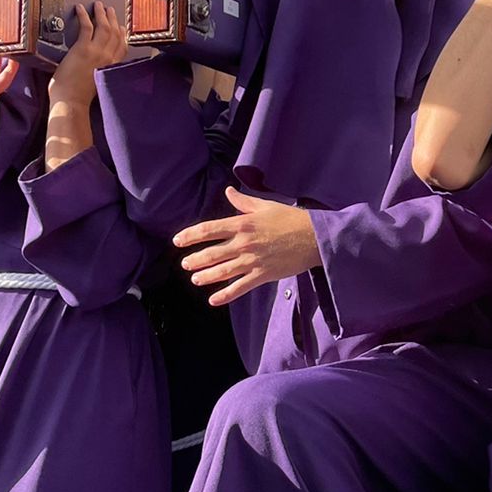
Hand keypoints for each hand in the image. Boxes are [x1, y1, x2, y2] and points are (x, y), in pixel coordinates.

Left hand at [49, 3, 127, 105]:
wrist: (72, 102)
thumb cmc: (79, 98)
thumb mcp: (97, 84)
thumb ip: (100, 73)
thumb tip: (93, 68)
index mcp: (112, 67)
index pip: (122, 46)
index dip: (122, 34)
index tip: (121, 26)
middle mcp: (108, 58)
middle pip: (115, 33)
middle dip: (113, 19)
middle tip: (109, 10)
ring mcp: (97, 52)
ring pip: (104, 27)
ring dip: (101, 13)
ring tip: (98, 5)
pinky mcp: (83, 49)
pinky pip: (87, 26)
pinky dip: (84, 15)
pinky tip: (81, 8)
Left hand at [174, 189, 320, 305]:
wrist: (314, 238)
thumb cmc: (291, 219)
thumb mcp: (266, 206)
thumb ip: (243, 202)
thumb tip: (228, 191)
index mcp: (243, 224)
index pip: (209, 230)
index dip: (190, 235)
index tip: (177, 241)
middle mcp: (244, 243)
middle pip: (212, 253)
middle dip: (195, 260)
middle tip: (185, 264)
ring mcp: (253, 261)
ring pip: (222, 272)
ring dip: (206, 276)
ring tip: (195, 279)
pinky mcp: (262, 275)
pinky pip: (239, 288)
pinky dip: (225, 295)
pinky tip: (213, 300)